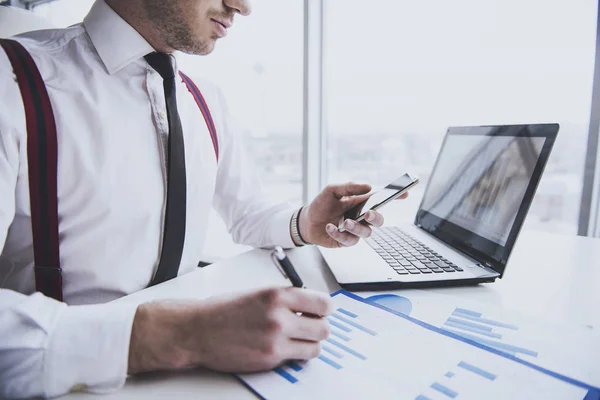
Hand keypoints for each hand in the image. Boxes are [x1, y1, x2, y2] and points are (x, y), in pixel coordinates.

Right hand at [128, 287, 332, 373]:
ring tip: (298, 339)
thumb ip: (285, 298)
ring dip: (310, 343)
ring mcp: (275, 340)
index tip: (322, 311)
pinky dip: (296, 355)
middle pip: (324, 327)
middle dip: (319, 327)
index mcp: (277, 294)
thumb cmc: (223, 310)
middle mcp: (279, 316)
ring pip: (315, 346)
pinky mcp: (270, 358)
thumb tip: (310, 304)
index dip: (324, 308)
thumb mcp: (258, 293)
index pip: (322, 303)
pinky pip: (297, 358)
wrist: (198, 331)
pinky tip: (284, 347)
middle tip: (311, 326)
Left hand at [299, 182, 407, 247]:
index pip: (381, 199)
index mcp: (361, 203)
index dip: (395, 196)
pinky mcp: (345, 241)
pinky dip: (338, 234)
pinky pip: (348, 241)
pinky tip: (330, 227)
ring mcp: (354, 230)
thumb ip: (349, 187)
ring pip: (365, 233)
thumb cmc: (322, 204)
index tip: (405, 193)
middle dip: (376, 218)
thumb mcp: (332, 190)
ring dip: (356, 228)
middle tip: (368, 214)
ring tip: (345, 223)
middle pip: (378, 220)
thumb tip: (367, 186)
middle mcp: (361, 217)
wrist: (306, 221)